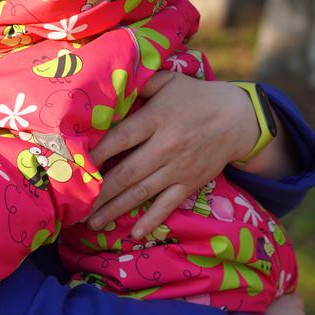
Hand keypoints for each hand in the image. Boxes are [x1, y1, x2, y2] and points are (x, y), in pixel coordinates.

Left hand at [87, 72, 256, 235]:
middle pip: (128, 172)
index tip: (75, 166)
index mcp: (157, 119)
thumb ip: (140, 83)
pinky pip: (168, 205)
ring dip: (116, 208)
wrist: (239, 118)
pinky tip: (134, 233)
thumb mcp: (168, 80)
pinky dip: (152, 220)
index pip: (122, 138)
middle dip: (100, 191)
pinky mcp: (191, 183)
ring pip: (143, 192)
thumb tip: (109, 82)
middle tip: (76, 205)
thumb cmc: (195, 96)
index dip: (98, 153)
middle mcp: (167, 146)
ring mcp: (179, 168)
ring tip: (93, 221)